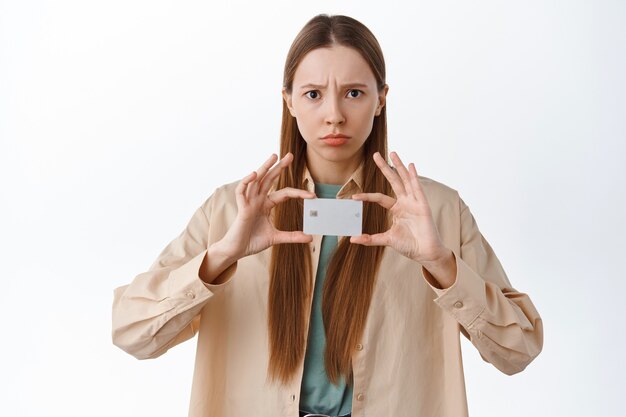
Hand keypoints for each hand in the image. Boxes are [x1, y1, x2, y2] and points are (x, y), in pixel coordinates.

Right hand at [216, 153, 314, 261]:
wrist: (237, 251)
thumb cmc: (252, 241)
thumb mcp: (276, 238)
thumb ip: (292, 236)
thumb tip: (310, 238)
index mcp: (266, 205)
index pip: (284, 193)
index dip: (298, 193)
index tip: (312, 195)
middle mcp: (258, 200)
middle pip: (269, 179)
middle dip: (279, 167)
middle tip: (290, 156)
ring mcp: (249, 203)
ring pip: (256, 180)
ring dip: (264, 167)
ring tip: (274, 156)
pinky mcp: (241, 208)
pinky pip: (241, 191)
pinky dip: (246, 182)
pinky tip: (253, 174)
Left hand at [350, 151, 455, 286]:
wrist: (425, 252)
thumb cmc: (409, 245)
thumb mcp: (386, 240)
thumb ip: (370, 239)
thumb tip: (352, 239)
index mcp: (397, 209)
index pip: (379, 197)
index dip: (367, 196)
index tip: (353, 197)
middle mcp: (405, 202)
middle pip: (393, 180)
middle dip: (385, 167)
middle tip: (375, 154)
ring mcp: (414, 202)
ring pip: (405, 180)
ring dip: (399, 166)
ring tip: (392, 153)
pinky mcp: (423, 205)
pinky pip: (417, 188)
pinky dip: (414, 176)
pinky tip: (411, 165)